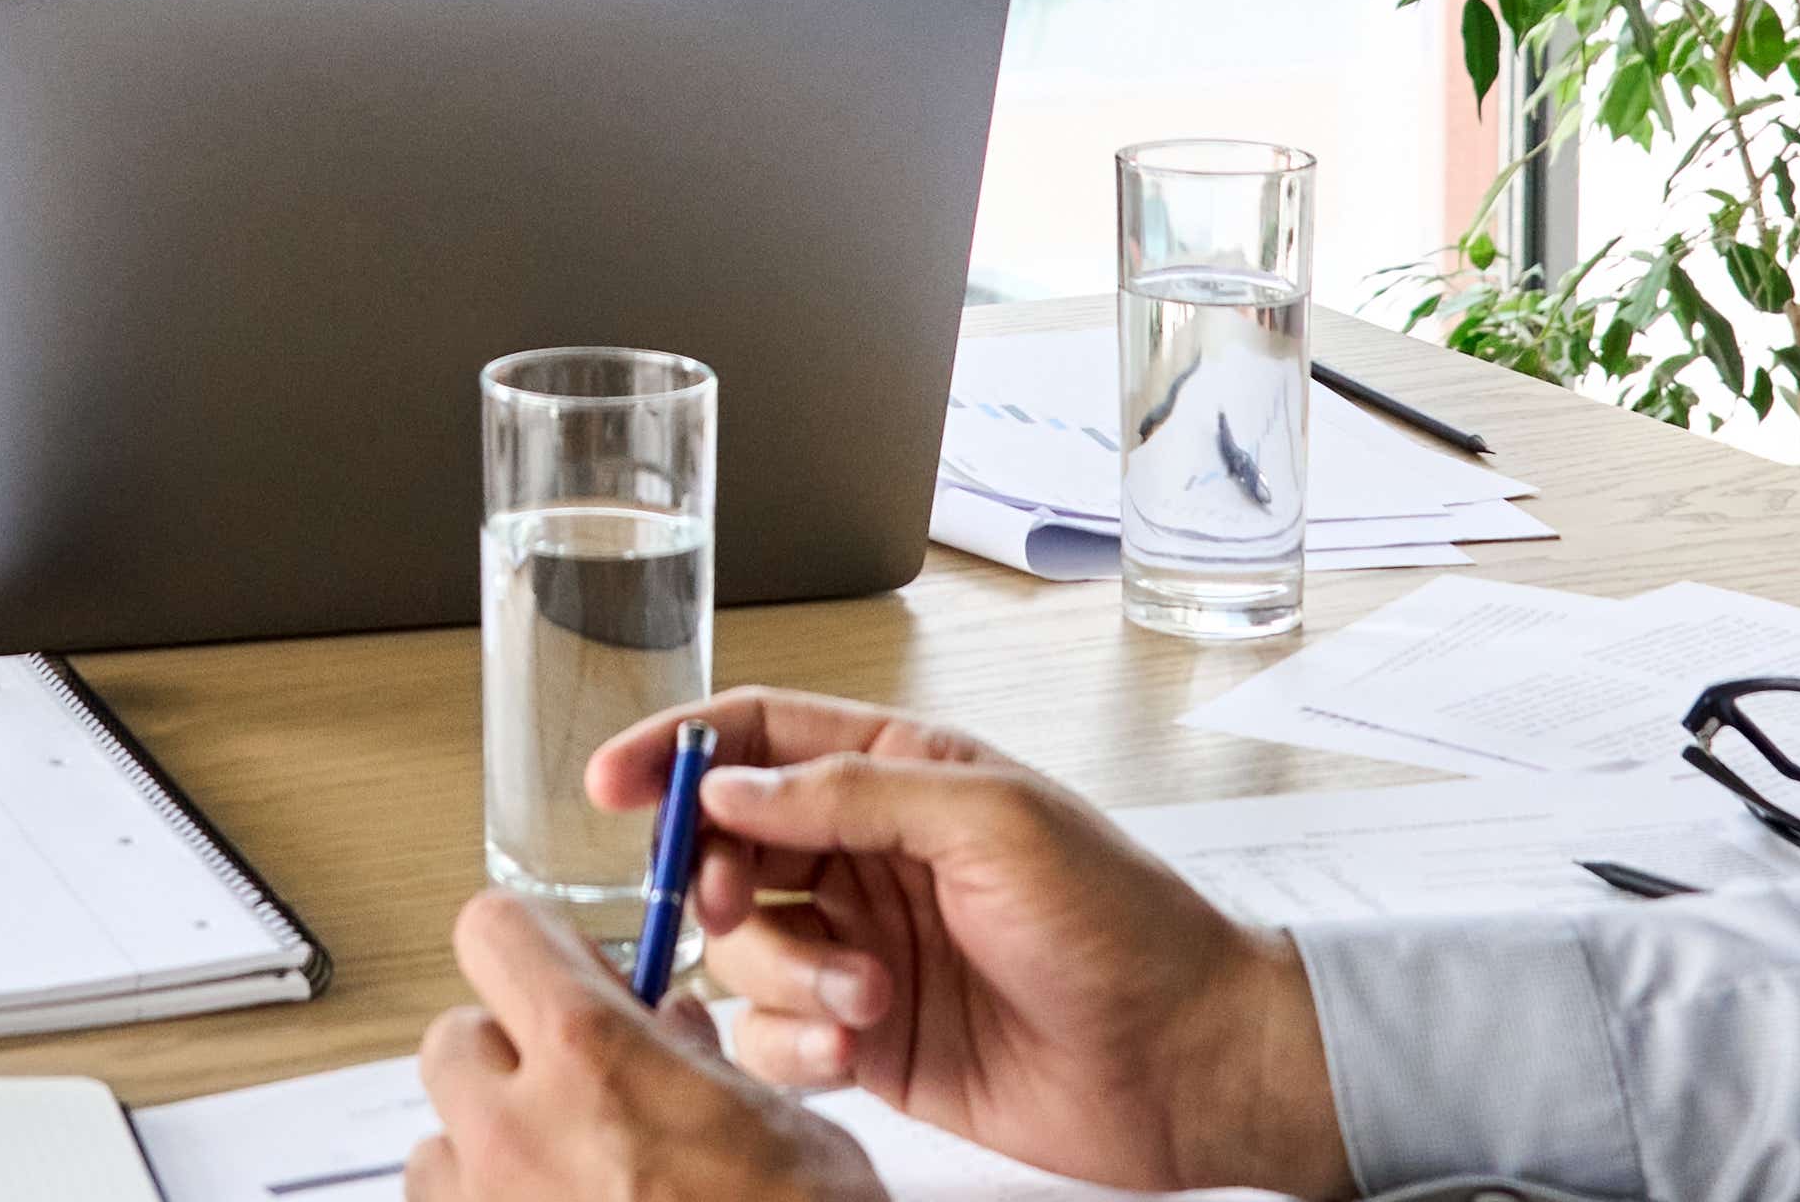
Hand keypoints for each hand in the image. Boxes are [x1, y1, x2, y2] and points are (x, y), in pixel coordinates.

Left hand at [404, 890, 879, 1201]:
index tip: (567, 968)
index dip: (534, 947)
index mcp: (592, 1060)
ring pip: (437, 1146)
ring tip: (573, 1185)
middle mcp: (515, 1133)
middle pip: (453, 1040)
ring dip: (488, 1152)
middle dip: (510, 1056)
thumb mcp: (785, 1131)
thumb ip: (703, 1064)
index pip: (496, 934)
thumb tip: (668, 1028)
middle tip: (582, 1092)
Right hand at [621, 689, 1347, 1196]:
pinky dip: (792, 1045)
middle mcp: (869, 855)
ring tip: (865, 998)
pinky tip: (856, 1050)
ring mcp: (861, 948)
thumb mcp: (991, 823)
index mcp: (900, 774)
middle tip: (732, 908)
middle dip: (712, 877)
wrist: (1185, 1061)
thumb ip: (851, 794)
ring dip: (779, 974)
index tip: (614, 783)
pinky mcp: (864, 1040)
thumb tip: (730, 785)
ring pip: (741, 947)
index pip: (761, 737)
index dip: (678, 750)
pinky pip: (771, 1035)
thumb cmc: (1121, 924)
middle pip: (728, 843)